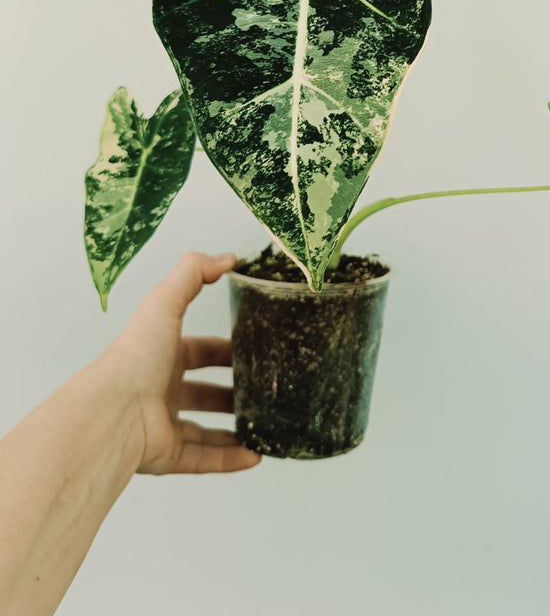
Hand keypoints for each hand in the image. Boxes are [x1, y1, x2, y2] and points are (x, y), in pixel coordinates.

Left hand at [101, 251, 260, 474]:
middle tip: (264, 388)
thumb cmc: (136, 356)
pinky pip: (203, 460)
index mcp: (162, 356)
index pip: (199, 350)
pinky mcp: (167, 455)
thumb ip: (193, 272)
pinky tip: (256, 455)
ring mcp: (164, 424)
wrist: (114, 411)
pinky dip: (231, 460)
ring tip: (267, 425)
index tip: (254, 349)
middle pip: (203, 391)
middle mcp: (162, 390)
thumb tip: (227, 258)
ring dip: (235, 429)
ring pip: (205, 429)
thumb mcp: (166, 302)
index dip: (224, 349)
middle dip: (232, 390)